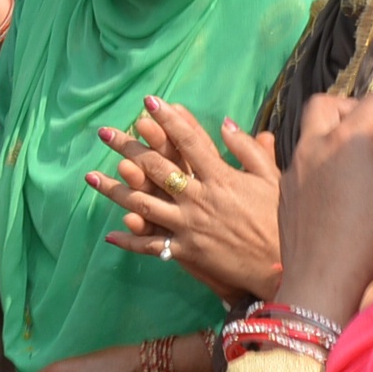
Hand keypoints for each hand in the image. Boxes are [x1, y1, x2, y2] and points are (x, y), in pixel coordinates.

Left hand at [88, 100, 282, 304]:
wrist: (282, 270)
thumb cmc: (279, 222)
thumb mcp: (271, 180)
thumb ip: (247, 149)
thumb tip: (224, 123)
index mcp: (221, 177)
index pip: (189, 141)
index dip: (169, 120)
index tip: (149, 101)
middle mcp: (199, 198)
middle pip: (157, 168)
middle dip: (128, 148)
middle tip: (105, 132)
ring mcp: (190, 225)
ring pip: (144, 204)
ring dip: (115, 189)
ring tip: (90, 177)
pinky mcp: (187, 251)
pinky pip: (153, 245)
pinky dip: (131, 239)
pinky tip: (111, 232)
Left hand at [273, 94, 372, 327]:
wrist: (320, 279)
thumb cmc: (369, 238)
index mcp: (347, 140)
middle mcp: (314, 146)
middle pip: (328, 105)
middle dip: (355, 106)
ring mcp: (293, 168)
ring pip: (310, 132)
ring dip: (335, 132)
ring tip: (360, 154)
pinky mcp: (284, 192)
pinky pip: (303, 161)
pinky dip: (323, 159)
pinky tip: (339, 184)